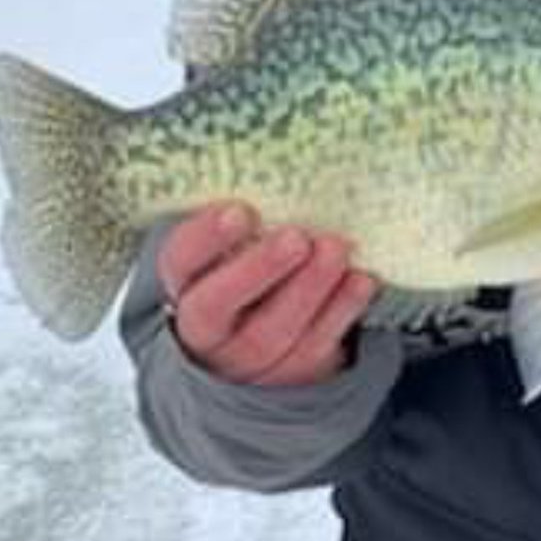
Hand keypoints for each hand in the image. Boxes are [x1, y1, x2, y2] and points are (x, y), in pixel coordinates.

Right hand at [156, 203, 378, 386]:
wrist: (262, 339)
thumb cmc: (250, 270)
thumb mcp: (233, 245)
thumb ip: (245, 221)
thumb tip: (284, 169)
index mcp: (183, 283)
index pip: (180, 260)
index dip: (205, 238)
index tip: (240, 211)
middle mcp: (206, 327)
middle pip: (218, 305)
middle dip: (258, 269)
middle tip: (295, 238)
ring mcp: (247, 357)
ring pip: (271, 331)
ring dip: (309, 288)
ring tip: (334, 249)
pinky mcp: (292, 371)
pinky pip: (316, 346)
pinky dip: (342, 310)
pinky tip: (360, 280)